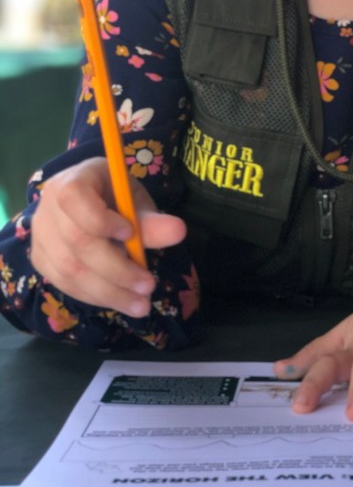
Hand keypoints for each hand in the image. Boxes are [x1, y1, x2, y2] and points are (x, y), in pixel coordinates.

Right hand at [30, 157, 186, 316]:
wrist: (90, 201)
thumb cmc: (115, 197)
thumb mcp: (135, 200)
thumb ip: (152, 219)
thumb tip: (178, 232)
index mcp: (71, 182)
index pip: (74, 199)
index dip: (100, 220)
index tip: (129, 233)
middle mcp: (48, 209)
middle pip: (76, 243)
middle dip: (116, 269)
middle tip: (148, 285)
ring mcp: (40, 236)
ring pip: (70, 271)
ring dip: (109, 292)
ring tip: (140, 304)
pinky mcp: (42, 261)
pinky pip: (66, 284)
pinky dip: (96, 296)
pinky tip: (121, 300)